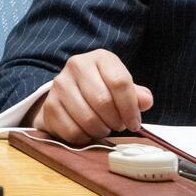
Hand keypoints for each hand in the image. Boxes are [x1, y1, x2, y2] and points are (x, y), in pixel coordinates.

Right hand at [27, 50, 153, 144]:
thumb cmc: (102, 88)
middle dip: (116, 120)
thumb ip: (136, 94)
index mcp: (100, 57)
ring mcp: (60, 85)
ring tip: (106, 128)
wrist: (69, 92)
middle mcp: (77, 66)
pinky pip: (72, 131)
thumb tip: (146, 102)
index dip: (130, 107)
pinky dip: (85, 137)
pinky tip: (89, 132)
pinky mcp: (49, 105)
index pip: (119, 82)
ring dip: (101, 130)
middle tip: (120, 126)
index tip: (135, 123)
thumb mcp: (121, 86)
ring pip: (87, 118)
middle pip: (103, 101)